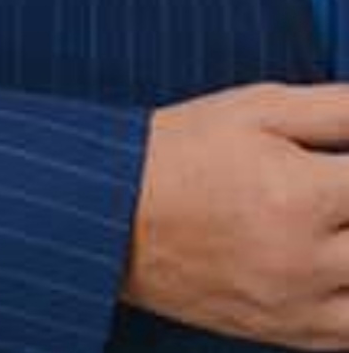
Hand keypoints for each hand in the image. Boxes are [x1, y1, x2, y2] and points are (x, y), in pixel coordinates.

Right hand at [120, 81, 348, 349]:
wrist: (113, 215)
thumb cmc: (179, 152)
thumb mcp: (256, 107)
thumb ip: (334, 107)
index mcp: (301, 194)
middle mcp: (307, 259)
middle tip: (346, 191)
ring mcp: (300, 304)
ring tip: (344, 223)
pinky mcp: (289, 332)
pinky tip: (343, 264)